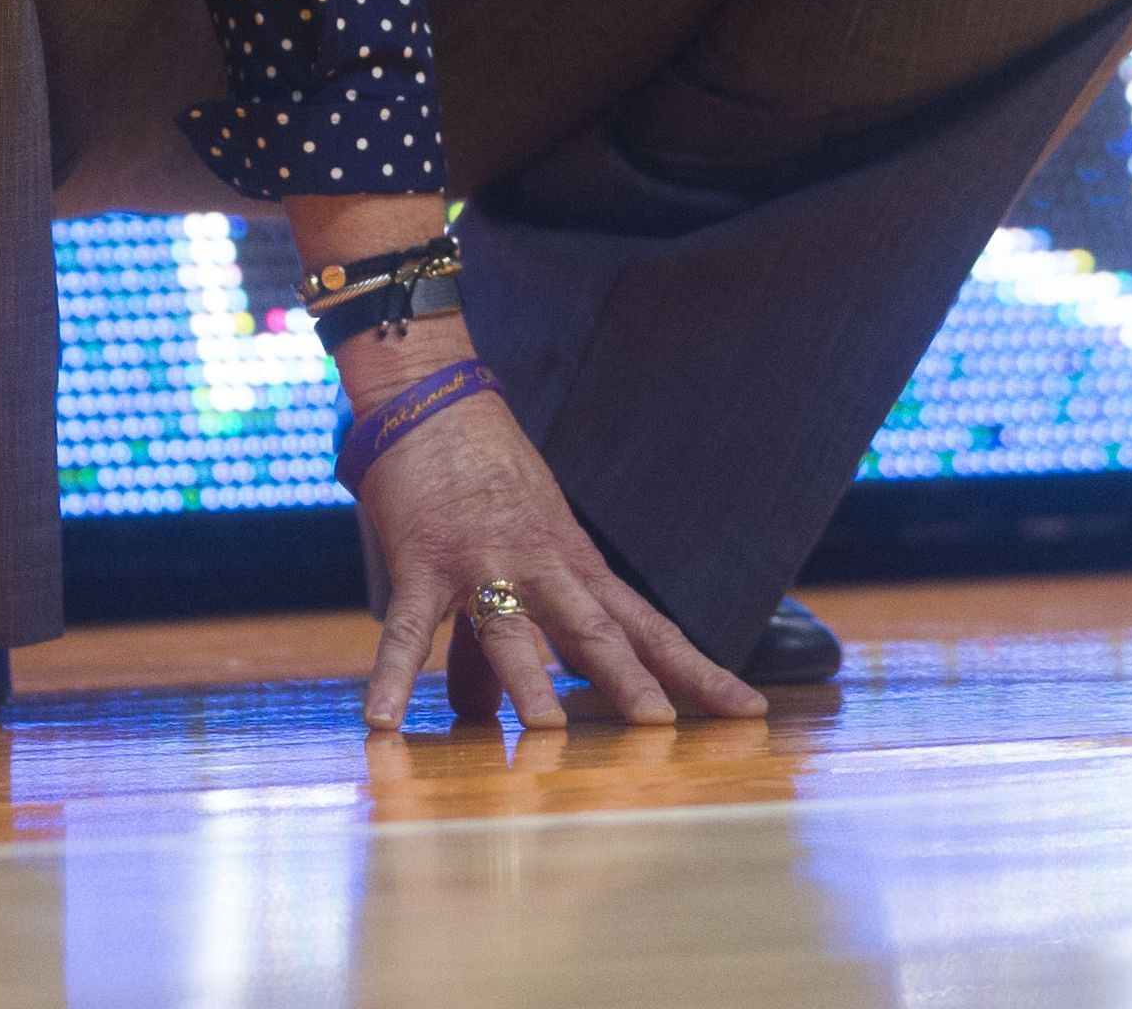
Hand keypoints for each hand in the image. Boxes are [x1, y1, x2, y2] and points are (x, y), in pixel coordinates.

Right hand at [342, 317, 765, 731]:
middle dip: (630, 681)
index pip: (650, 629)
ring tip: (547, 731)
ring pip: (513, 626)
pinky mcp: (425, 559)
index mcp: (577, 570)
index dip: (699, 671)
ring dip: (529, 678)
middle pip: (597, 632)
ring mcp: (485, 562)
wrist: (436, 401)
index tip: (750, 712)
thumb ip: (488, 652)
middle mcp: (544, 568)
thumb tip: (480, 717)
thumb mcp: (511, 560)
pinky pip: (409, 628)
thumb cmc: (479, 485)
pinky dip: (395, 674)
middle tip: (664, 727)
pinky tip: (381, 722)